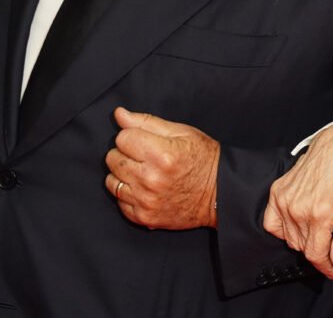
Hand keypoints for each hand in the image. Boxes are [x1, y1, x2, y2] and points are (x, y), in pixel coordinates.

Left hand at [104, 107, 219, 230]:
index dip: (134, 136)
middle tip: (146, 157)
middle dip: (126, 154)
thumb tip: (119, 114)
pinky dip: (129, 194)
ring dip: (124, 175)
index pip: (122, 137)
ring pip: (111, 181)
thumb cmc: (204, 159)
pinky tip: (146, 189)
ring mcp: (146, 201)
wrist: (220, 193)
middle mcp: (151, 179)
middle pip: (112, 159)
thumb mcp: (182, 132)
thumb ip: (147, 122)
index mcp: (162, 154)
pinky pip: (119, 201)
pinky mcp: (144, 217)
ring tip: (145, 173)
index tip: (146, 141)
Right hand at [262, 122, 332, 278]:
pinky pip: (272, 224)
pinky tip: (297, 224)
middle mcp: (299, 208)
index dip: (325, 267)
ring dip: (303, 240)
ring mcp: (285, 199)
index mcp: (321, 212)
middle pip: (303, 248)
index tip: (331, 271)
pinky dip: (283, 230)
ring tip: (318, 226)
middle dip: (318, 251)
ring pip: (289, 239)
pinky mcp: (277, 191)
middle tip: (330, 242)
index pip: (315, 254)